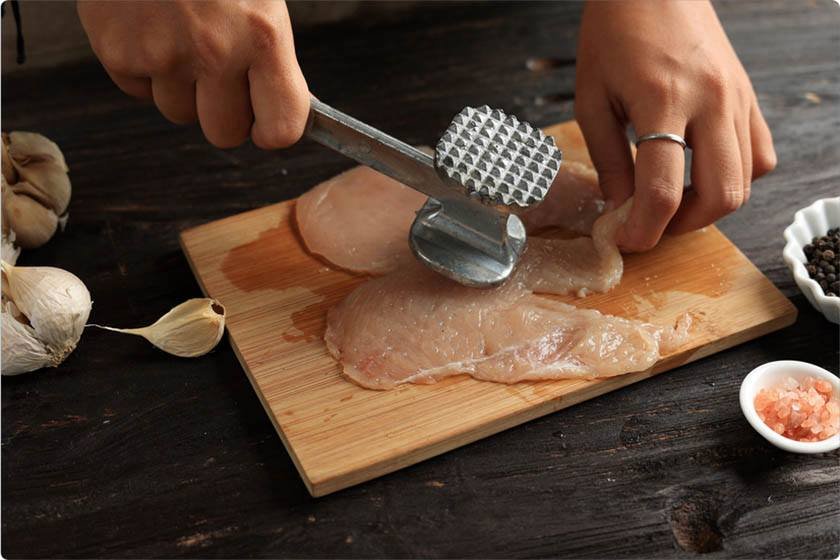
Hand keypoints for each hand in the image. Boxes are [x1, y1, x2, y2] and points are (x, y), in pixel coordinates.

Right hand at [78, 0, 308, 148]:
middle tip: (221, 75)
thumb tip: (278, 107)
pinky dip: (145, 70)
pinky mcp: (116, 51)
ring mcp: (160, 54)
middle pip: (225, 133)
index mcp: (262, 35)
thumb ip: (269, 53)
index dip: (273, 130)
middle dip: (225, 112)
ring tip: (181, 36)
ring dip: (183, 88)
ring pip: (179, 113)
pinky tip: (150, 28)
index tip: (266, 123)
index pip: (281, 127)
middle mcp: (214, 52)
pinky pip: (139, 91)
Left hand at [575, 0, 775, 250]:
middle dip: (681, 226)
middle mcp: (711, 101)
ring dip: (708, 206)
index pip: (662, 191)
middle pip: (720, 196)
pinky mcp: (748, 95)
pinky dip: (735, 177)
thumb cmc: (613, 34)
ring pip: (746, 181)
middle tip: (649, 224)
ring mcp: (737, 98)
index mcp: (662, 100)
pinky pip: (759, 154)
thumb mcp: (591, 98)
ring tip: (672, 200)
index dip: (642, 230)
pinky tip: (700, 171)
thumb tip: (620, 208)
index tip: (624, 239)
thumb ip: (607, 159)